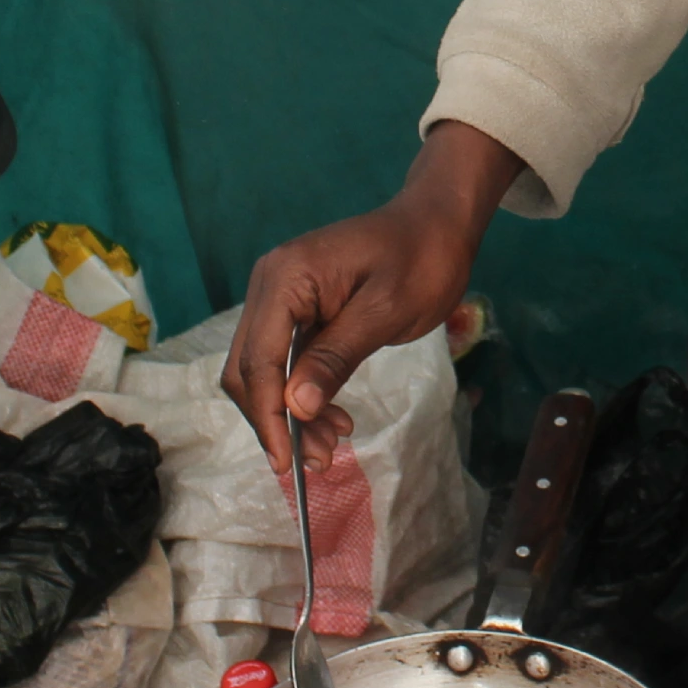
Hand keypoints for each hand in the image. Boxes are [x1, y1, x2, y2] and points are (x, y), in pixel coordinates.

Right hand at [222, 122, 523, 472]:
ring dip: (291, 415)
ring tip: (333, 448)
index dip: (268, 417)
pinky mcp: (300, 312)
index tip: (288, 463)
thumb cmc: (422, 260)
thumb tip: (295, 407)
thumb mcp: (385, 313)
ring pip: (265, 371)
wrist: (438, 224)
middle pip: (249, 369)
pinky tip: (335, 420)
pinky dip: (305, 395)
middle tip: (321, 462)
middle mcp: (271, 286)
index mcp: (285, 279)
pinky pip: (288, 362)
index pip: (257, 360)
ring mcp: (282, 298)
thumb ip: (335, 358)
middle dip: (277, 422)